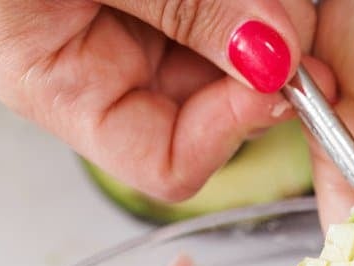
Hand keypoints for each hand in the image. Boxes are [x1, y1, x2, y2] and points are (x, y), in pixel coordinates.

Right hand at [0, 0, 330, 199]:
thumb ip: (181, 8)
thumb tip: (271, 56)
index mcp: (60, 86)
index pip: (167, 162)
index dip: (231, 128)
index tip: (277, 75)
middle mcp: (104, 65)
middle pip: (218, 106)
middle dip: (264, 65)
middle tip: (293, 14)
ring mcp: (142, 23)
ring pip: (237, 49)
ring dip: (269, 19)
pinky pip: (232, 9)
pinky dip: (261, 1)